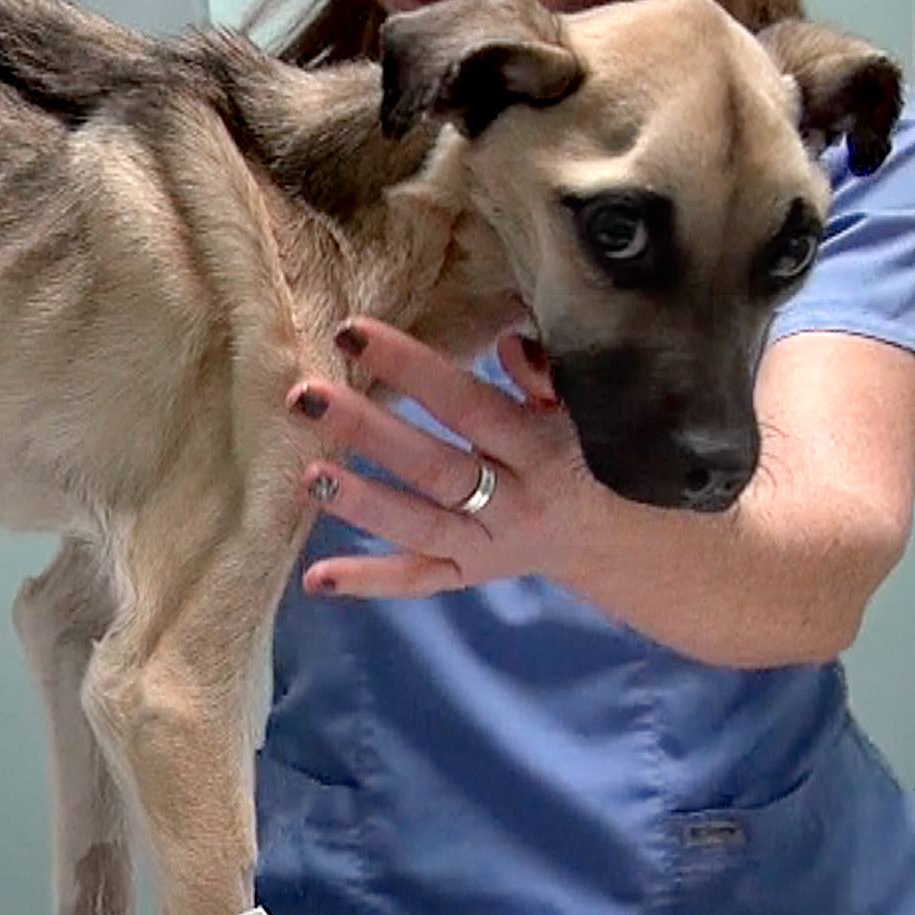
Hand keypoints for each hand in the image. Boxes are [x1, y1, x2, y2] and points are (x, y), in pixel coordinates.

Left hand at [287, 318, 607, 598]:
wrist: (610, 534)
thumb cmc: (581, 447)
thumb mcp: (580, 409)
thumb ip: (546, 376)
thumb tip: (507, 344)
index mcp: (539, 449)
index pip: (466, 404)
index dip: (410, 367)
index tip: (350, 333)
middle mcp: (513, 502)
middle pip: (432, 467)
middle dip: (366, 430)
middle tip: (304, 396)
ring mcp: (486, 546)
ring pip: (418, 527)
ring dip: (361, 503)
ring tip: (308, 476)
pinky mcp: (465, 575)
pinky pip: (415, 581)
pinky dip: (367, 582)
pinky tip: (314, 578)